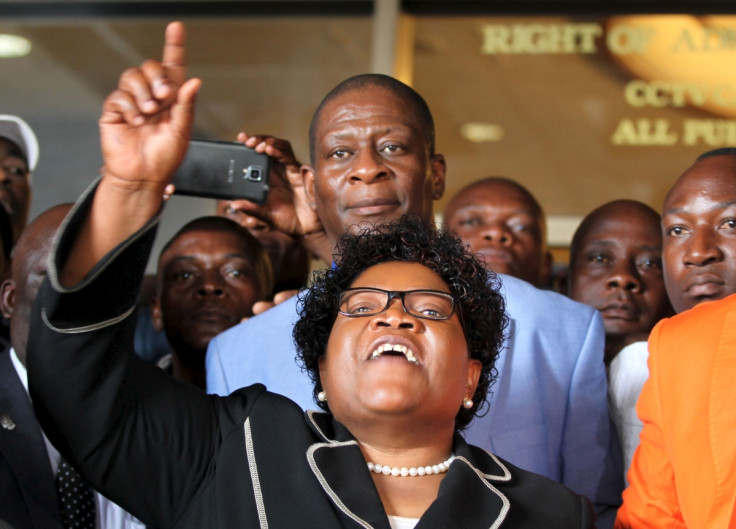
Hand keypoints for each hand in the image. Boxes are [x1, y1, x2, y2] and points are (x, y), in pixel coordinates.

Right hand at [61, 22, 200, 286]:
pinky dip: (129, 106)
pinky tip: (136, 120)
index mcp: (172, 100)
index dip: (174, 46)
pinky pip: (119, 95)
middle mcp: (152, 97)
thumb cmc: (164, 158)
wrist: (143, 177)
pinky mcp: (115, 110)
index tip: (176, 28)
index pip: (173, 67)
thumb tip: (194, 82)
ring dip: (143, 93)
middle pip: (150, 67)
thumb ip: (186, 105)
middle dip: (158, 78)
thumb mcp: (182, 132)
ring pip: (132, 76)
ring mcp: (132, 102)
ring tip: (149, 113)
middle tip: (165, 97)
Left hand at [231, 133, 322, 239]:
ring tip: (260, 146)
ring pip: (280, 147)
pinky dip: (280, 151)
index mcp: (267, 178)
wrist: (305, 229)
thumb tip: (233, 203)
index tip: (240, 138)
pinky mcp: (298, 173)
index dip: (250, 144)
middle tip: (248, 142)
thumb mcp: (265, 215)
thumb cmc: (286, 221)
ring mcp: (288, 170)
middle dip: (258, 139)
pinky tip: (270, 151)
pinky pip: (289, 158)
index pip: (257, 156)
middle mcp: (277, 171)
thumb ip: (251, 209)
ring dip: (269, 142)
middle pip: (269, 146)